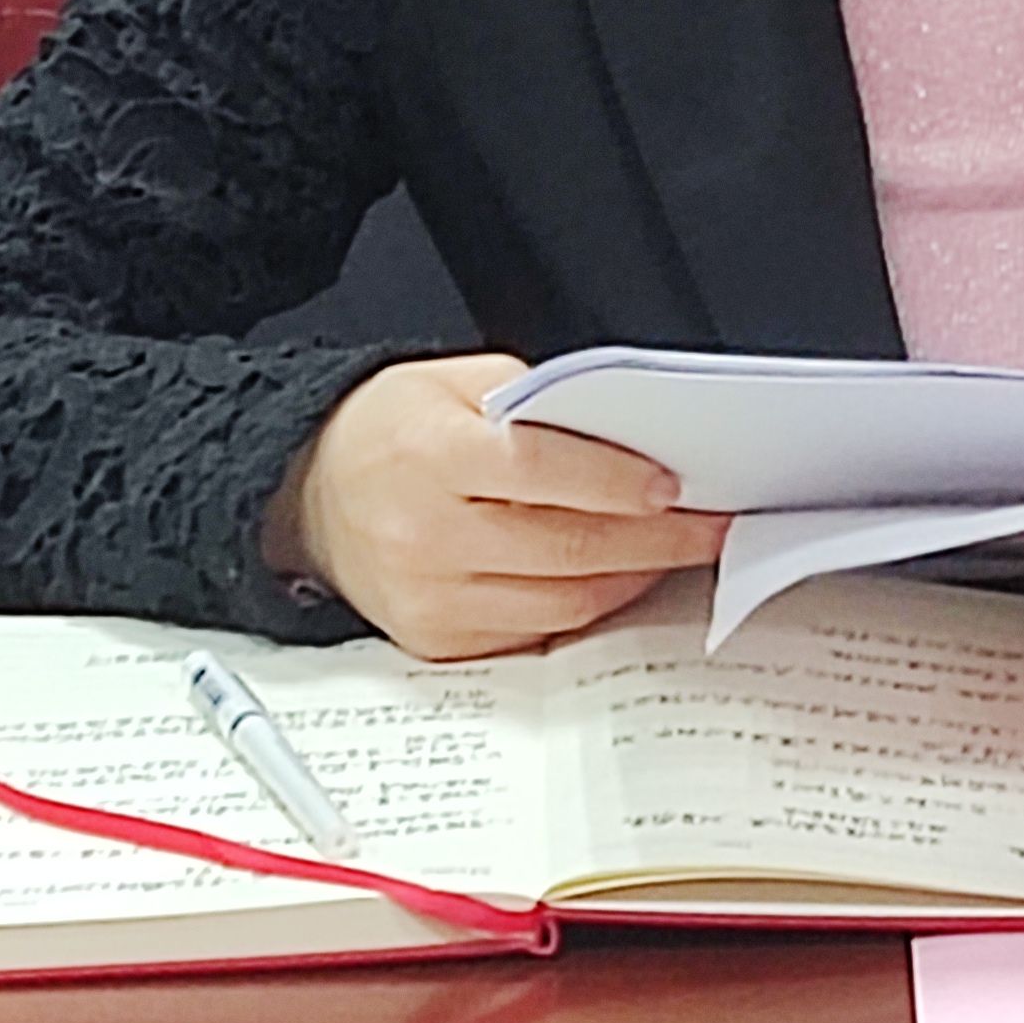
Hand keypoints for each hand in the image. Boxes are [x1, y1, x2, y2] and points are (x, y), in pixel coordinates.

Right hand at [269, 351, 724, 659]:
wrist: (311, 494)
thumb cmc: (391, 430)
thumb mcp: (453, 381)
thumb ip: (537, 401)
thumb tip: (629, 436)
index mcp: (430, 455)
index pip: (539, 472)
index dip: (616, 482)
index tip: (675, 487)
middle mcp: (426, 534)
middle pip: (567, 546)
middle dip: (656, 539)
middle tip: (712, 526)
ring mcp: (431, 597)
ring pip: (563, 600)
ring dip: (634, 577)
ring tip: (678, 550)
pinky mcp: (438, 641)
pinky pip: (537, 633)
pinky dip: (590, 607)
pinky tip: (621, 579)